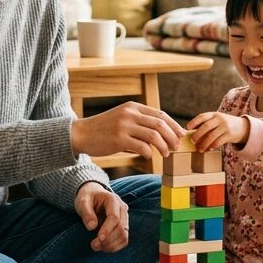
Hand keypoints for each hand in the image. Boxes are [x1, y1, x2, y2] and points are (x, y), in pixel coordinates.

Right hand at [71, 102, 185, 159]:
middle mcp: (130, 113)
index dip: (173, 125)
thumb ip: (140, 123)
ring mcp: (124, 125)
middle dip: (172, 137)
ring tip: (165, 154)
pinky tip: (148, 156)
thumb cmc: (104, 129)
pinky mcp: (118, 139)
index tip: (180, 135)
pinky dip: (149, 153)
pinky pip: (142, 147)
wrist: (82, 133)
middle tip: (176, 147)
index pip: (160, 114)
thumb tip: (162, 135)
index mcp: (133, 107)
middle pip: (160, 124)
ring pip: (153, 136)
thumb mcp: (123, 118)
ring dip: (163, 146)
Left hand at [75, 181, 129, 251]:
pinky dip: (115, 246)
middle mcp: (122, 208)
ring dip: (111, 245)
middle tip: (93, 245)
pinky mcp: (124, 226)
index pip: (114, 217)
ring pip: (124, 235)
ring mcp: (125, 217)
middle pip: (121, 228)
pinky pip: (124, 239)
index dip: (107, 229)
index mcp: (112, 200)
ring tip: (97, 247)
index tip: (98, 239)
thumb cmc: (88, 197)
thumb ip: (86, 212)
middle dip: (108, 240)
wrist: (94, 195)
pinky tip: (104, 248)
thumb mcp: (83, 201)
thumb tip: (91, 227)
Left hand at [187, 111, 249, 151]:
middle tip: (193, 141)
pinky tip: (208, 149)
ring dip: (204, 144)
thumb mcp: (216, 120)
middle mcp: (220, 119)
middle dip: (198, 134)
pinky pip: (219, 142)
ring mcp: (226, 126)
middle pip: (206, 126)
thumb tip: (190, 134)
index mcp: (214, 114)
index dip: (194, 122)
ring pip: (212, 136)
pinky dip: (212, 146)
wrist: (242, 127)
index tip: (187, 128)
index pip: (202, 116)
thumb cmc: (223, 125)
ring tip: (199, 149)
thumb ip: (206, 124)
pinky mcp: (230, 135)